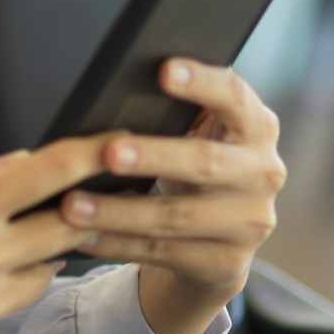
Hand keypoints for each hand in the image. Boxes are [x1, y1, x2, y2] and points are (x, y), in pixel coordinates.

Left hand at [58, 58, 285, 333]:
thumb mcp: (199, 133)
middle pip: (205, 163)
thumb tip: (116, 84)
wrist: (225, 236)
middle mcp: (262, 173)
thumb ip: (178, 110)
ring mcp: (248, 223)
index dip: (202, 83)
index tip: (163, 70)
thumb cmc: (198, 164)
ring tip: (72, 206)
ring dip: (119, 212)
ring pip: (177, 217)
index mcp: (257, 128)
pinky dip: (117, 243)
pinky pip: (162, 252)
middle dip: (153, 157)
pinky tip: (83, 236)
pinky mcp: (226, 263)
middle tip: (108, 153)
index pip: (235, 97)